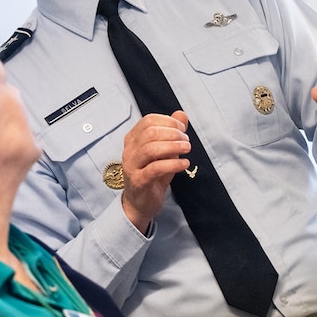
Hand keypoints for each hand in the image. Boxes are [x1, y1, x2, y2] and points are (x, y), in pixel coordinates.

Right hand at [120, 111, 190, 234]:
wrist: (140, 202)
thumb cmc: (152, 174)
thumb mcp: (164, 151)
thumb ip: (171, 132)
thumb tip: (181, 114)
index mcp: (133, 139)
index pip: (148, 120)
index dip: (168, 121)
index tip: (182, 128)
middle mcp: (129, 150)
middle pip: (150, 132)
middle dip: (173, 133)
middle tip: (187, 140)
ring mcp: (132, 165)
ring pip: (151, 149)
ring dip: (174, 147)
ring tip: (187, 149)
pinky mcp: (139, 181)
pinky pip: (156, 168)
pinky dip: (173, 163)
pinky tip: (184, 163)